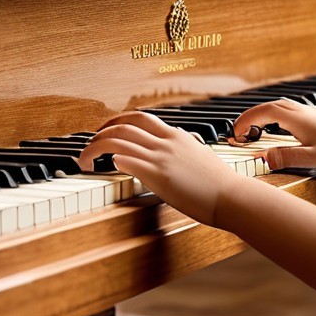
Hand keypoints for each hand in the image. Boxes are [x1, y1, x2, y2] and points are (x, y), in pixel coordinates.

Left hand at [78, 111, 245, 226]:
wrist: (231, 196)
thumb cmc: (219, 184)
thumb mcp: (199, 159)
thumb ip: (183, 152)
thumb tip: (177, 150)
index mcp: (177, 136)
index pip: (142, 119)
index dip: (120, 121)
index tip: (108, 130)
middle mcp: (167, 141)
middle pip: (125, 123)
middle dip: (101, 130)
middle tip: (89, 142)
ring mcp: (161, 157)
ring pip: (118, 140)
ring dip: (94, 147)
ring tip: (84, 160)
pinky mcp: (158, 174)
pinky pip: (125, 159)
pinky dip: (110, 159)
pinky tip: (103, 167)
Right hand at [233, 99, 315, 170]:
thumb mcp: (315, 157)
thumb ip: (287, 158)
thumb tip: (263, 158)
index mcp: (296, 119)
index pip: (263, 112)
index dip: (246, 121)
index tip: (235, 132)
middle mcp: (300, 112)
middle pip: (268, 106)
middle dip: (251, 116)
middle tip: (240, 131)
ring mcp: (309, 113)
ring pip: (279, 107)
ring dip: (263, 115)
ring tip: (254, 130)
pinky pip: (288, 112)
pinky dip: (275, 117)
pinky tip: (279, 129)